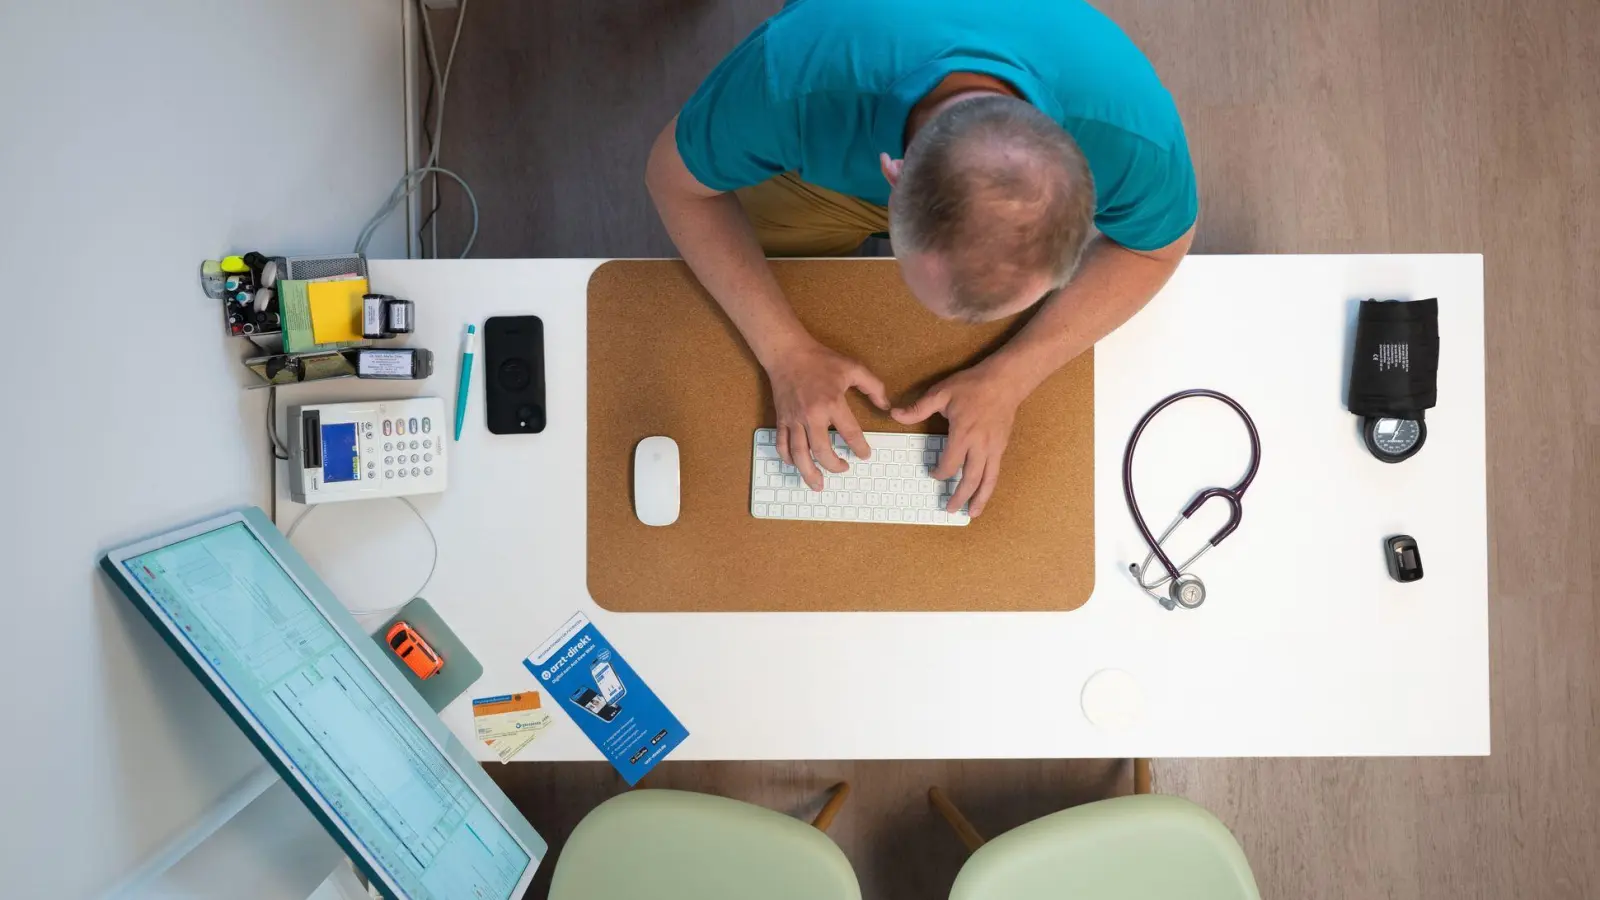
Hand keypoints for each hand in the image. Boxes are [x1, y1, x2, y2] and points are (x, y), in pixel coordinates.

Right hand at [767, 341, 888, 489]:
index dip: (860, 448)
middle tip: (843, 469)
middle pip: (822, 451)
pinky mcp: (781, 420)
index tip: (865, 455)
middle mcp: (812, 416)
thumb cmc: (820, 359)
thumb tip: (886, 405)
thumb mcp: (852, 368)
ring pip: (799, 454)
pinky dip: (788, 458)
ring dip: (809, 472)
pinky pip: (782, 444)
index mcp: (832, 403)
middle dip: (834, 466)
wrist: (787, 353)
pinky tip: (796, 465)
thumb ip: (873, 386)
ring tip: (818, 485)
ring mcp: (794, 420)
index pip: (850, 433)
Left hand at [891, 363, 1023, 516]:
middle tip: (949, 509)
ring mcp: (994, 448)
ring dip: (979, 499)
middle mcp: (980, 446)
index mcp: (963, 434)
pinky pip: (996, 472)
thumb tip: (895, 414)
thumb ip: (919, 408)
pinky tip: (984, 495)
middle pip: (970, 479)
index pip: (950, 464)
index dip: (939, 472)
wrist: (1005, 381)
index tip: (933, 473)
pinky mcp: (1002, 448)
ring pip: (987, 480)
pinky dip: (990, 487)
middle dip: (959, 496)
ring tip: (971, 514)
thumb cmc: (973, 386)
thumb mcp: (942, 392)